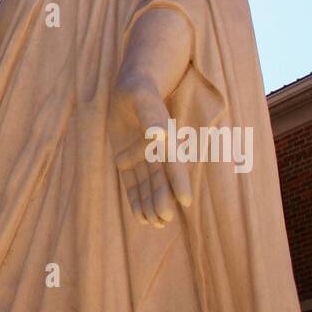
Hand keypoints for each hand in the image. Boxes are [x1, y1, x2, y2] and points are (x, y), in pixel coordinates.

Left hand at [109, 70, 191, 226]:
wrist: (129, 89)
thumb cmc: (139, 90)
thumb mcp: (143, 99)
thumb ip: (151, 117)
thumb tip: (159, 135)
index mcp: (165, 140)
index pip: (174, 163)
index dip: (180, 182)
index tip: (186, 201)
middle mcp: (156, 153)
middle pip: (162, 180)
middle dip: (163, 199)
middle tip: (164, 219)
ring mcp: (141, 158)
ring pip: (148, 186)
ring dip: (150, 204)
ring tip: (152, 223)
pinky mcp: (126, 160)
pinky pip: (132, 184)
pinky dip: (136, 200)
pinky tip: (140, 217)